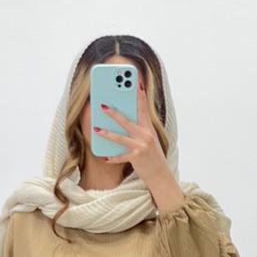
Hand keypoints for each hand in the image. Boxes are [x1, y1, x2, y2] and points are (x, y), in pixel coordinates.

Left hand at [93, 70, 171, 185]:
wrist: (160, 174)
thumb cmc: (152, 156)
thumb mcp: (148, 139)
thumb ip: (139, 128)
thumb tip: (123, 120)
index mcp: (148, 128)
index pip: (143, 108)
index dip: (139, 95)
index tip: (135, 82)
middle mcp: (146, 135)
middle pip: (127, 121)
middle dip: (113, 113)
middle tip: (102, 105)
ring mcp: (141, 146)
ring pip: (120, 137)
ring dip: (107, 133)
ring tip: (96, 129)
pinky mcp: (137, 157)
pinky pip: (121, 156)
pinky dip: (113, 158)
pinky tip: (105, 158)